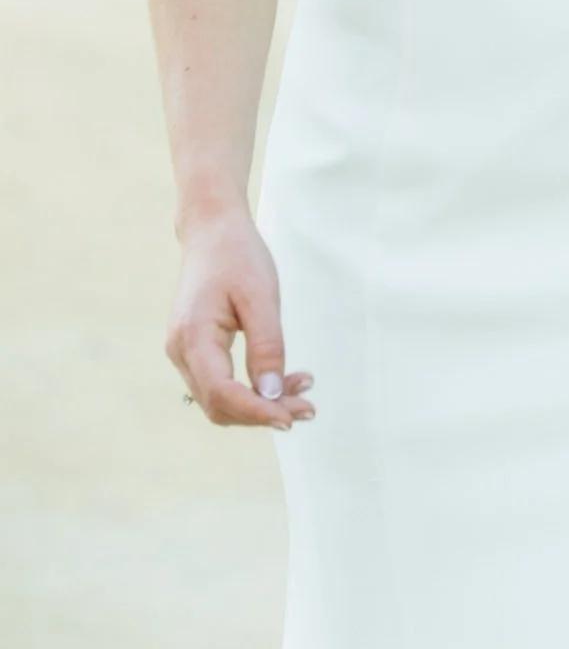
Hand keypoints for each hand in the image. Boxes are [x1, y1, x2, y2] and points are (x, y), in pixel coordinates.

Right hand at [167, 207, 314, 429]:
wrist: (212, 231)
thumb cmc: (238, 256)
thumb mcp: (261, 297)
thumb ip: (267, 346)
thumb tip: (273, 395)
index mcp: (193, 337)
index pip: (221, 393)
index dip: (257, 411)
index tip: (293, 417)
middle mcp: (181, 351)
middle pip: (219, 404)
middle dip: (263, 412)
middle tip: (308, 407)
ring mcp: (184, 353)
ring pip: (219, 399)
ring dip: (260, 404)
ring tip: (303, 391)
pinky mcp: (195, 351)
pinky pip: (220, 383)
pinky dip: (250, 390)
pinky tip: (283, 381)